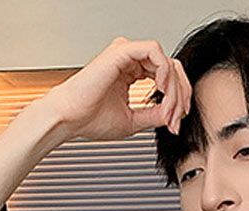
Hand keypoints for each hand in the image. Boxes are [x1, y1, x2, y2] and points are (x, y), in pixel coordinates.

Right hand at [41, 36, 191, 142]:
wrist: (69, 118)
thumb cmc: (90, 119)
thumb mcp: (133, 120)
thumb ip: (155, 114)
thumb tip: (175, 115)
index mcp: (131, 72)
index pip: (166, 77)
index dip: (177, 99)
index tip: (175, 123)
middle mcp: (130, 60)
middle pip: (171, 68)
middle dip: (180, 95)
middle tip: (176, 118)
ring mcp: (127, 53)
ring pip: (166, 61)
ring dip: (173, 88)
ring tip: (168, 110)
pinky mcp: (122, 50)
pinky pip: (155, 51)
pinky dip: (164, 71)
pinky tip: (161, 89)